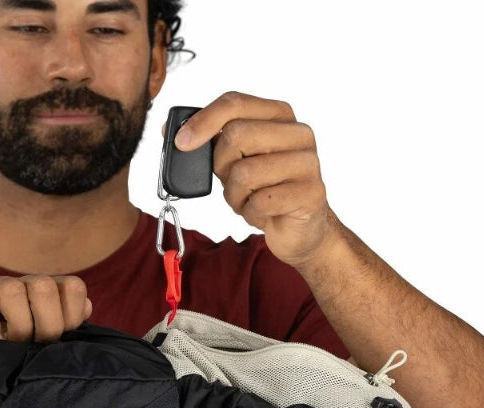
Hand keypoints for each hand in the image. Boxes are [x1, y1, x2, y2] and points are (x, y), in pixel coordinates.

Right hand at [0, 275, 92, 359]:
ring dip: (18, 326)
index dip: (72, 316)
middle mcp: (19, 286)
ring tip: (12, 345)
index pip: (74, 286)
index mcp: (42, 292)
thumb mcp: (38, 339)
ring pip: (14, 290)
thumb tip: (87, 308)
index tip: (60, 340)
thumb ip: (64, 325)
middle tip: (35, 346)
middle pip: (45, 286)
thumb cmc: (3, 347)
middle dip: (47, 324)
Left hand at [166, 91, 341, 268]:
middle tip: (231, 182)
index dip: (203, 120)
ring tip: (248, 200)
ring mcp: (309, 162)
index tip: (181, 143)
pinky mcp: (312, 193)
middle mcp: (299, 133)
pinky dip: (250, 213)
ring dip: (235, 196)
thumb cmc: (263, 190)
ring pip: (245, 172)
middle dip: (221, 166)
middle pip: (237, 135)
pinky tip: (261, 213)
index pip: (235, 102)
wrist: (299, 229)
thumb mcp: (234, 162)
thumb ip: (211, 143)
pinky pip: (260, 201)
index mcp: (279, 116)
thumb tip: (172, 131)